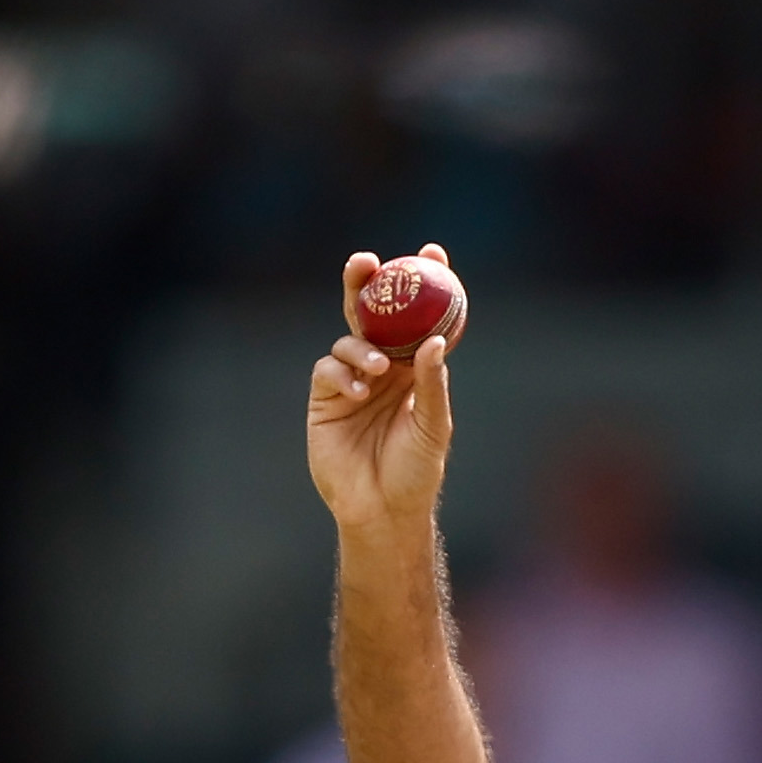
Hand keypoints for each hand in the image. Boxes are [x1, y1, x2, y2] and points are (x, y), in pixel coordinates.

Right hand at [307, 245, 457, 530]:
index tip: (433, 253)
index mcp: (414, 369)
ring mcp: (352, 380)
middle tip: (368, 261)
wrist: (382, 510)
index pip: (420, 317)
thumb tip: (436, 341)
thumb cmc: (416, 472)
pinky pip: (327, 369)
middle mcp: (383, 367)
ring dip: (360, 346)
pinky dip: (342, 372)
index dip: (425, 284)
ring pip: (348, 338)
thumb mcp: (433, 427)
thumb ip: (432, 384)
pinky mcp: (325, 398)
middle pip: (373, 314)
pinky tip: (358, 392)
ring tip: (376, 370)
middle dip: (367, 282)